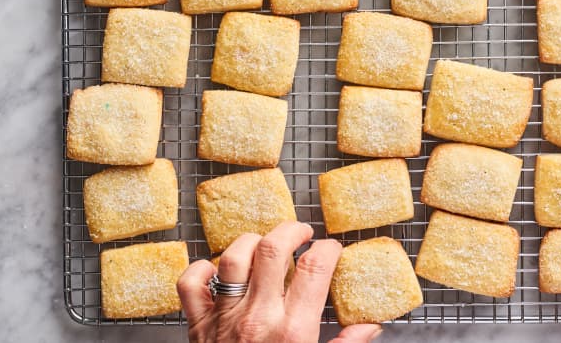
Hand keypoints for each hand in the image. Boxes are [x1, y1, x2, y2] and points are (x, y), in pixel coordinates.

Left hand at [177, 221, 381, 342]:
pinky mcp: (198, 325)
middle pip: (273, 249)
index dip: (328, 249)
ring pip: (233, 257)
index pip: (315, 268)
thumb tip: (369, 327)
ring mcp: (224, 319)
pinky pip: (191, 284)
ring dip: (251, 242)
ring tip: (265, 246)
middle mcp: (258, 318)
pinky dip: (201, 268)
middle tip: (301, 233)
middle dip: (291, 230)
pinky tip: (218, 270)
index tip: (331, 250)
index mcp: (293, 330)